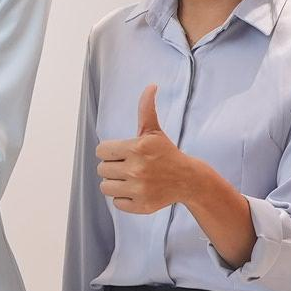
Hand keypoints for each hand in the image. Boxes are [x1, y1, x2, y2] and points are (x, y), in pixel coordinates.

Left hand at [94, 86, 194, 214]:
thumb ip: (146, 109)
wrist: (188, 179)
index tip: (122, 152)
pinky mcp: (141, 205)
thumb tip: (151, 86)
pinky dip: (124, 198)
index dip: (110, 151)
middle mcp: (136, 169)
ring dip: (116, 183)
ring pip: (105, 187)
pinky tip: (138, 190)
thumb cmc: (166, 153)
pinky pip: (116, 202)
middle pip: (102, 169)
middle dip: (113, 166)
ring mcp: (139, 189)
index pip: (101, 151)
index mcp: (136, 148)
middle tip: (129, 166)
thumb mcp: (154, 131)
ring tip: (131, 178)